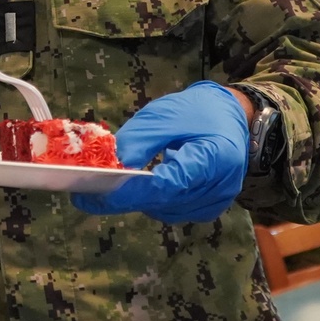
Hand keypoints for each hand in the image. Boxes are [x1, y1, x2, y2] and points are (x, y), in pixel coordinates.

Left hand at [72, 81, 249, 223]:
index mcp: (214, 157)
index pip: (167, 184)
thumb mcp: (164, 116)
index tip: (96, 195)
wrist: (230, 115)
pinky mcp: (210, 206)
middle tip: (89, 193)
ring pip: (166, 210)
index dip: (130, 192)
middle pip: (165, 201)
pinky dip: (154, 201)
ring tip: (113, 185)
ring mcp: (217, 199)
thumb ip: (138, 142)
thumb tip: (112, 169)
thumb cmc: (196, 110)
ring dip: (139, 199)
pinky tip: (142, 186)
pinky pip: (174, 210)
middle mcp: (221, 186)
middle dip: (126, 196)